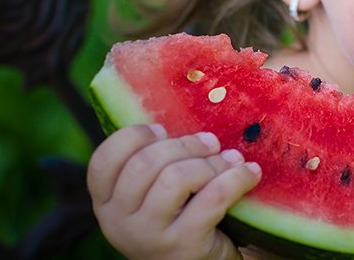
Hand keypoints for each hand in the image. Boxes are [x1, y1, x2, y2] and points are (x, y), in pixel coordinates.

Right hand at [87, 124, 261, 259]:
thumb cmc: (180, 217)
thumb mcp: (154, 194)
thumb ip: (155, 162)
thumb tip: (182, 106)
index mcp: (107, 203)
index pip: (103, 160)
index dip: (133, 137)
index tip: (163, 130)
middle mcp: (118, 222)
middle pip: (145, 163)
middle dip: (185, 145)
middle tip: (211, 142)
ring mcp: (148, 237)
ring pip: (176, 178)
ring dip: (211, 162)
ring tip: (232, 159)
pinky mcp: (183, 246)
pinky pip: (212, 198)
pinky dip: (236, 178)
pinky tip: (250, 173)